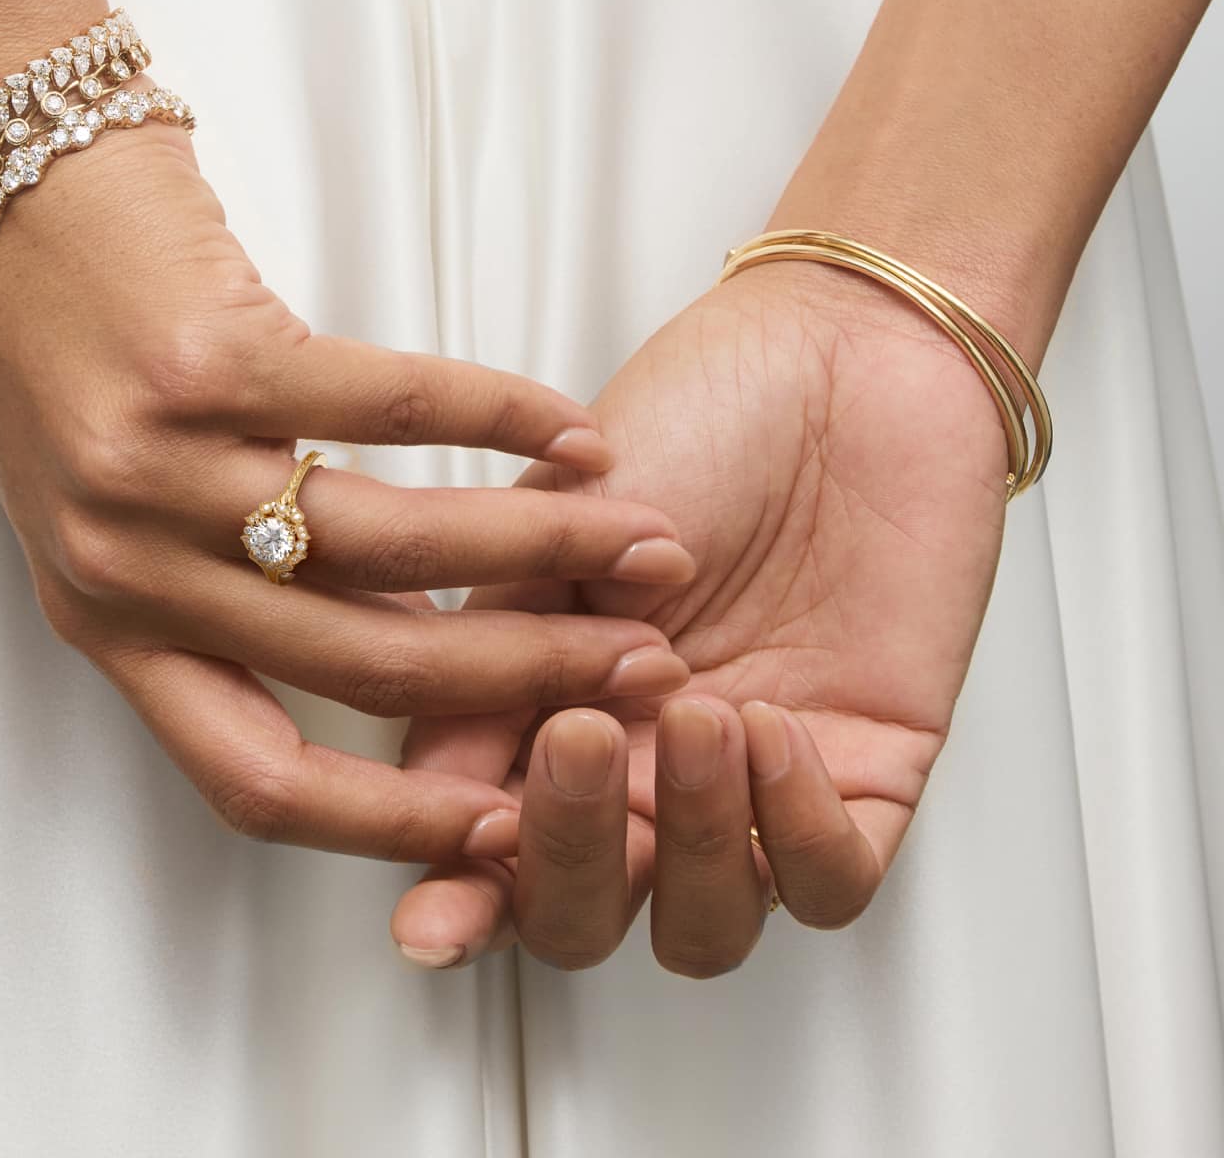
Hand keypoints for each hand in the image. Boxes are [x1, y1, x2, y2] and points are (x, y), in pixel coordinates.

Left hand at [0, 101, 696, 862]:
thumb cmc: (63, 344)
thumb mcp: (135, 506)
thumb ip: (262, 589)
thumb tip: (419, 636)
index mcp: (109, 624)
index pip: (257, 777)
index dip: (392, 827)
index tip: (507, 826)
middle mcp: (131, 564)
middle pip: (365, 668)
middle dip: (526, 678)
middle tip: (634, 663)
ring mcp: (165, 464)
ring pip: (395, 548)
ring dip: (540, 551)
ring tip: (636, 541)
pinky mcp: (210, 354)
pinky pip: (393, 406)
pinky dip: (502, 418)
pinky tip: (569, 430)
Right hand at [390, 258, 1008, 970]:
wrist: (840, 356)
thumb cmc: (699, 415)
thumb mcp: (555, 531)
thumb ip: (488, 655)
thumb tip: (418, 783)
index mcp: (552, 710)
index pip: (493, 850)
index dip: (459, 903)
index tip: (435, 914)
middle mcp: (644, 767)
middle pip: (587, 914)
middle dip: (568, 859)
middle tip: (576, 741)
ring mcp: (751, 782)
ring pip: (706, 925)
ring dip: (693, 845)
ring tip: (694, 705)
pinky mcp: (863, 771)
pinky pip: (833, 880)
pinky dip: (798, 833)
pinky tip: (773, 728)